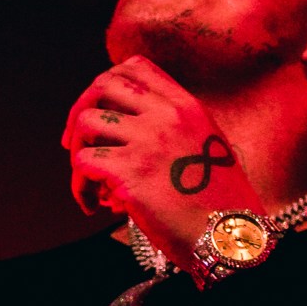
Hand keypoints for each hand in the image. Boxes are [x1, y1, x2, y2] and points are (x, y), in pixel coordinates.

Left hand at [62, 55, 264, 270]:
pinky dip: (80, 186)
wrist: (231, 238)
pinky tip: (93, 205)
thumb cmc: (220, 204)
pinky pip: (83, 164)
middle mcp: (167, 116)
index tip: (98, 110)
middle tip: (75, 142)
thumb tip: (125, 131)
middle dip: (80, 110)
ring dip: (77, 152)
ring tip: (89, 181)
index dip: (107, 84)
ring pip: (86, 122)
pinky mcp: (130, 173)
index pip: (136, 68)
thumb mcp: (208, 147)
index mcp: (187, 106)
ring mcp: (148, 142)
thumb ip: (174, 129)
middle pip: (103, 84)